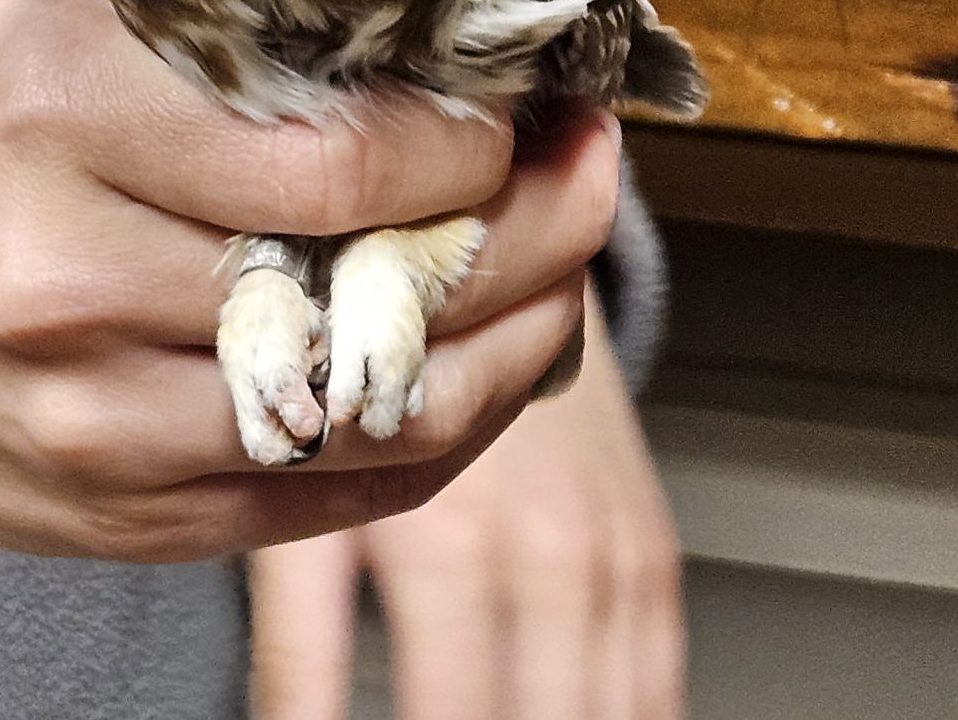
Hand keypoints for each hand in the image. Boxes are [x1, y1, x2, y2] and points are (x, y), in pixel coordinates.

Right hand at [0, 0, 617, 563]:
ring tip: (563, 271)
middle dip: (531, 228)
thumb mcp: (61, 18)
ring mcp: (90, 417)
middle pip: (372, 282)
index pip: (331, 152)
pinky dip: (439, 431)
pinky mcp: (121, 516)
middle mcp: (62, 270)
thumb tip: (435, 41)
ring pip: (382, 410)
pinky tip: (483, 361)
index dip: (469, 140)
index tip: (516, 110)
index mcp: (52, 106)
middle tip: (588, 173)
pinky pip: (338, 496)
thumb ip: (226, 23)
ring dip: (513, 339)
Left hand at [249, 291, 684, 719]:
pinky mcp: (650, 557)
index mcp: (455, 547)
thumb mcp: (319, 503)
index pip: (447, 716)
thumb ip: (297, 644)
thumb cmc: (385, 393)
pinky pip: (660, 676)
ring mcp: (612, 560)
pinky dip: (632, 717)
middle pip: (534, 719)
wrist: (497, 282)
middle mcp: (549, 556)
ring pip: (607, 709)